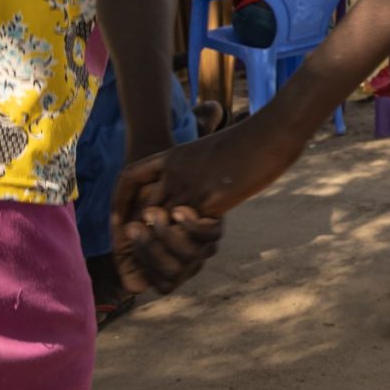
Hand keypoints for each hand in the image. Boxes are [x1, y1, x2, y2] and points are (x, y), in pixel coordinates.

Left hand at [110, 112, 303, 292]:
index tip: (121, 218)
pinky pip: (187, 229)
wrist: (269, 134)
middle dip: (136, 230)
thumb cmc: (248, 140)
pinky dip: (184, 242)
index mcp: (172, 156)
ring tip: (163, 256)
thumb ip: (196, 166)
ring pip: (160, 223)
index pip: (130, 176)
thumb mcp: (210, 149)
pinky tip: (191, 249)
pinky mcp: (210, 201)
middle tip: (135, 248)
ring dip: (159, 241)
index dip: (120, 199)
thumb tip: (197, 178)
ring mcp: (191, 187)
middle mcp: (175, 173)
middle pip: (142, 206)